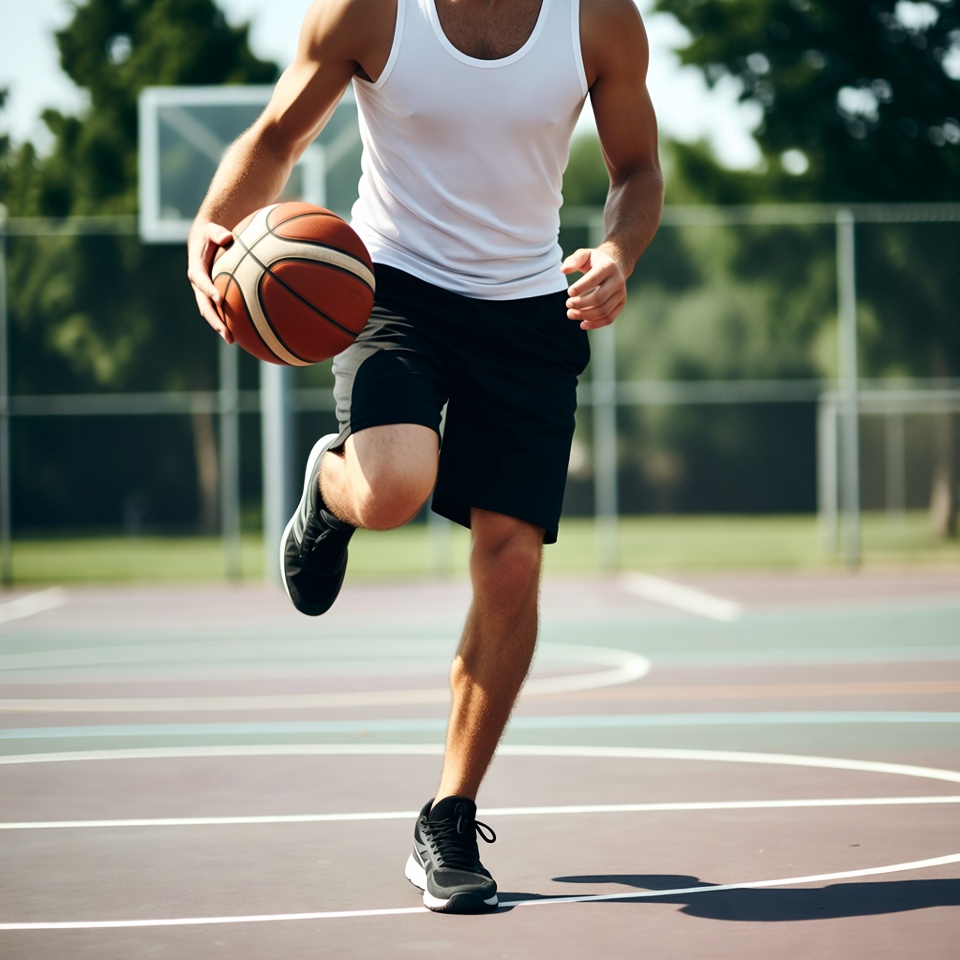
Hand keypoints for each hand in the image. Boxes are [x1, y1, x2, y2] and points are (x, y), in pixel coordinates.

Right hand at [187, 221, 235, 342]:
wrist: (205, 242)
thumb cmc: (211, 234)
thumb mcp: (211, 230)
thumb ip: (217, 233)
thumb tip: (227, 237)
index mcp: (196, 269)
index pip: (200, 281)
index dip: (208, 290)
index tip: (218, 299)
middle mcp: (199, 285)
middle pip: (204, 306)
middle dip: (214, 320)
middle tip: (226, 333)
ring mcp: (205, 293)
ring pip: (211, 313)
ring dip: (220, 327)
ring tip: (232, 341)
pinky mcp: (214, 297)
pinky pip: (220, 310)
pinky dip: (228, 321)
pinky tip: (243, 333)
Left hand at [561, 245, 627, 329]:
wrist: (614, 265)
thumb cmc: (594, 261)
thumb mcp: (584, 255)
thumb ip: (573, 260)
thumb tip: (563, 270)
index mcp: (608, 266)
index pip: (594, 279)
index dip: (580, 288)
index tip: (568, 292)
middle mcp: (618, 280)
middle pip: (599, 298)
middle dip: (581, 304)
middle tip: (568, 304)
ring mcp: (621, 294)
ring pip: (604, 311)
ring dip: (585, 315)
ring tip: (571, 314)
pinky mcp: (621, 304)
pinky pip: (609, 318)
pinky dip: (595, 324)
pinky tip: (582, 324)